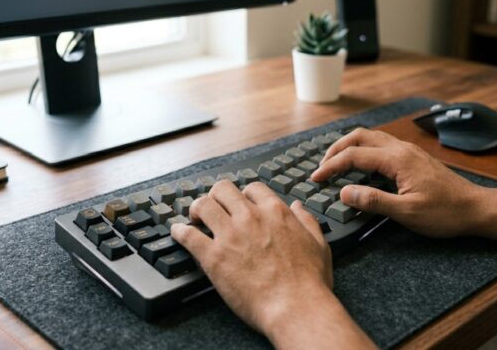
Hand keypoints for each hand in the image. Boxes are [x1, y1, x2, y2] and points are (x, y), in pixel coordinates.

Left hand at [170, 180, 332, 333]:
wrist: (295, 307)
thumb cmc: (309, 282)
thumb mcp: (319, 244)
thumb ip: (307, 221)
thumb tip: (298, 207)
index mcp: (276, 213)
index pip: (252, 188)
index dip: (244, 194)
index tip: (240, 203)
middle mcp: (250, 217)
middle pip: (223, 190)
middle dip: (216, 196)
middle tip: (214, 207)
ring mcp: (230, 235)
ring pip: (203, 206)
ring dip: (197, 208)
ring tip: (194, 217)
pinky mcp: (213, 257)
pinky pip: (188, 236)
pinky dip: (179, 232)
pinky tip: (177, 232)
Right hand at [312, 128, 486, 237]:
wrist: (475, 208)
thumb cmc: (445, 213)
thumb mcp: (407, 213)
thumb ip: (374, 201)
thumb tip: (344, 193)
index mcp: (397, 159)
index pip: (354, 155)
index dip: (331, 166)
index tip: (315, 179)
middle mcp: (401, 149)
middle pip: (360, 136)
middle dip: (336, 149)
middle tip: (321, 167)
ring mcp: (408, 150)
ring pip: (371, 137)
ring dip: (349, 147)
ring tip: (335, 164)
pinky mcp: (413, 157)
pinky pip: (381, 144)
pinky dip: (363, 150)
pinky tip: (360, 166)